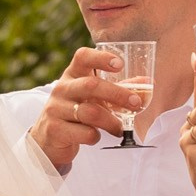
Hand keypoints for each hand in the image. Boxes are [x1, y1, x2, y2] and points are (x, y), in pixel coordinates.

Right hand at [30, 47, 144, 171]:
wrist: (48, 138)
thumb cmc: (76, 111)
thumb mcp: (93, 97)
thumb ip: (118, 89)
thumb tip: (147, 83)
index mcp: (72, 75)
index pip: (83, 57)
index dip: (101, 58)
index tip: (120, 64)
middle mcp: (62, 88)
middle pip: (91, 86)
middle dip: (117, 94)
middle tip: (135, 104)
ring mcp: (56, 109)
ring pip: (90, 113)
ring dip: (111, 121)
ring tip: (120, 128)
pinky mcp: (55, 129)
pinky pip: (84, 133)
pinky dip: (96, 136)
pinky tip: (97, 136)